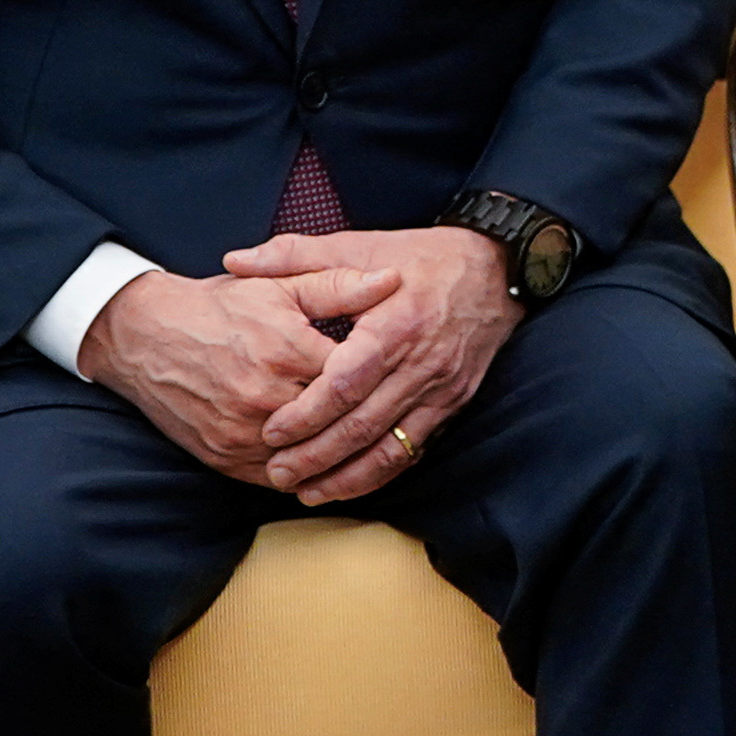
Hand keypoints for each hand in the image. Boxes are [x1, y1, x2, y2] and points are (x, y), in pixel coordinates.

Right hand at [78, 259, 388, 478]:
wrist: (145, 336)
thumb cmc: (219, 307)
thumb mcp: (279, 286)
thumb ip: (339, 285)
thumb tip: (393, 279)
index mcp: (287, 350)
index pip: (354, 377)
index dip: (380, 378)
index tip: (400, 375)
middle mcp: (265, 396)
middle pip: (336, 422)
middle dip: (364, 420)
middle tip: (394, 415)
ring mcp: (243, 433)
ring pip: (310, 457)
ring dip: (338, 455)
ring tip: (367, 444)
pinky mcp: (224, 457)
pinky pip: (277, 478)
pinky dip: (303, 473)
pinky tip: (325, 464)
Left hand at [235, 225, 516, 507]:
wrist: (500, 269)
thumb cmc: (424, 257)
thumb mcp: (361, 244)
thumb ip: (295, 255)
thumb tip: (235, 260)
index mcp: (394, 324)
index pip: (345, 383)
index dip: (306, 414)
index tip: (271, 432)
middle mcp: (420, 364)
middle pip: (362, 425)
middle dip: (315, 455)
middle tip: (276, 473)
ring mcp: (440, 390)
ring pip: (389, 448)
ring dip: (345, 476)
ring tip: (305, 491)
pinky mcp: (452, 405)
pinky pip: (413, 449)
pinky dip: (378, 473)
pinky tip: (349, 484)